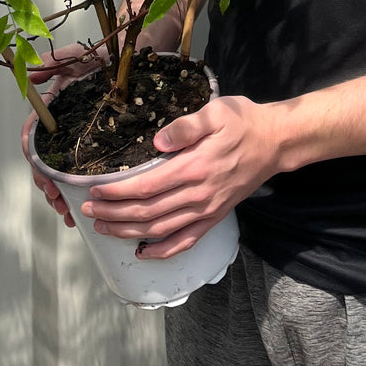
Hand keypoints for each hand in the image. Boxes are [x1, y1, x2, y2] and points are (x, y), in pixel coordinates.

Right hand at [22, 40, 107, 228]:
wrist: (132, 58)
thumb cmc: (105, 56)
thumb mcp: (80, 54)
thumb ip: (57, 60)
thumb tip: (32, 72)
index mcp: (54, 108)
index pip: (34, 135)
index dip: (33, 157)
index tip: (42, 175)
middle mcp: (63, 126)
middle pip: (45, 161)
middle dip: (46, 183)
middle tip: (55, 199)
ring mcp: (79, 138)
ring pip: (60, 172)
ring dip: (58, 193)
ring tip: (66, 210)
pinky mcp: (97, 147)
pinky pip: (83, 173)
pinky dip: (78, 192)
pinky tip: (81, 206)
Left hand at [80, 95, 278, 258]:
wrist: (276, 142)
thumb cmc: (243, 122)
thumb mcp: (216, 112)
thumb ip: (186, 126)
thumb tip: (158, 141)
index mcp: (194, 167)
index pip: (147, 186)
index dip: (117, 193)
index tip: (95, 192)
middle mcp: (198, 194)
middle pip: (148, 212)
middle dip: (114, 215)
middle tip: (89, 213)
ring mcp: (207, 210)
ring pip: (161, 230)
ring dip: (129, 233)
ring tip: (104, 229)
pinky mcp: (214, 217)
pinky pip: (186, 241)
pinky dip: (163, 251)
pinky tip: (144, 252)